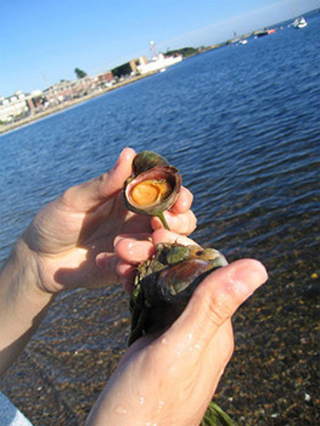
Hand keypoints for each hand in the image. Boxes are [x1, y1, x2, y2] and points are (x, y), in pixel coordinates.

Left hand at [21, 147, 195, 293]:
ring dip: (153, 249)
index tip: (179, 200)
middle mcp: (140, 219)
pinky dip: (136, 270)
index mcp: (131, 197)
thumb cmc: (56, 222)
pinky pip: (147, 270)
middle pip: (180, 220)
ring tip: (119, 250)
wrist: (41, 260)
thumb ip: (104, 183)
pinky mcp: (132, 267)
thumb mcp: (76, 200)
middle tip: (158, 229)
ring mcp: (138, 244)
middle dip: (180, 223)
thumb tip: (129, 153)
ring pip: (168, 247)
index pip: (166, 191)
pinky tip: (112, 268)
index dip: (179, 194)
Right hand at [86, 240, 267, 425]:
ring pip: (164, 287)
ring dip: (142, 268)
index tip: (155, 235)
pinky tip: (119, 278)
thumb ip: (214, 308)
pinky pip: (149, 302)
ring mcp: (176, 336)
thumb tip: (257, 267)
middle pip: (184, 276)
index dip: (184, 249)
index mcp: (215, 330)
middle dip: (156, 256)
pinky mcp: (154, 341)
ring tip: (116, 259)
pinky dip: (134, 286)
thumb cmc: (146, 405)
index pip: (210, 272)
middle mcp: (200, 330)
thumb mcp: (180, 350)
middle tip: (123, 248)